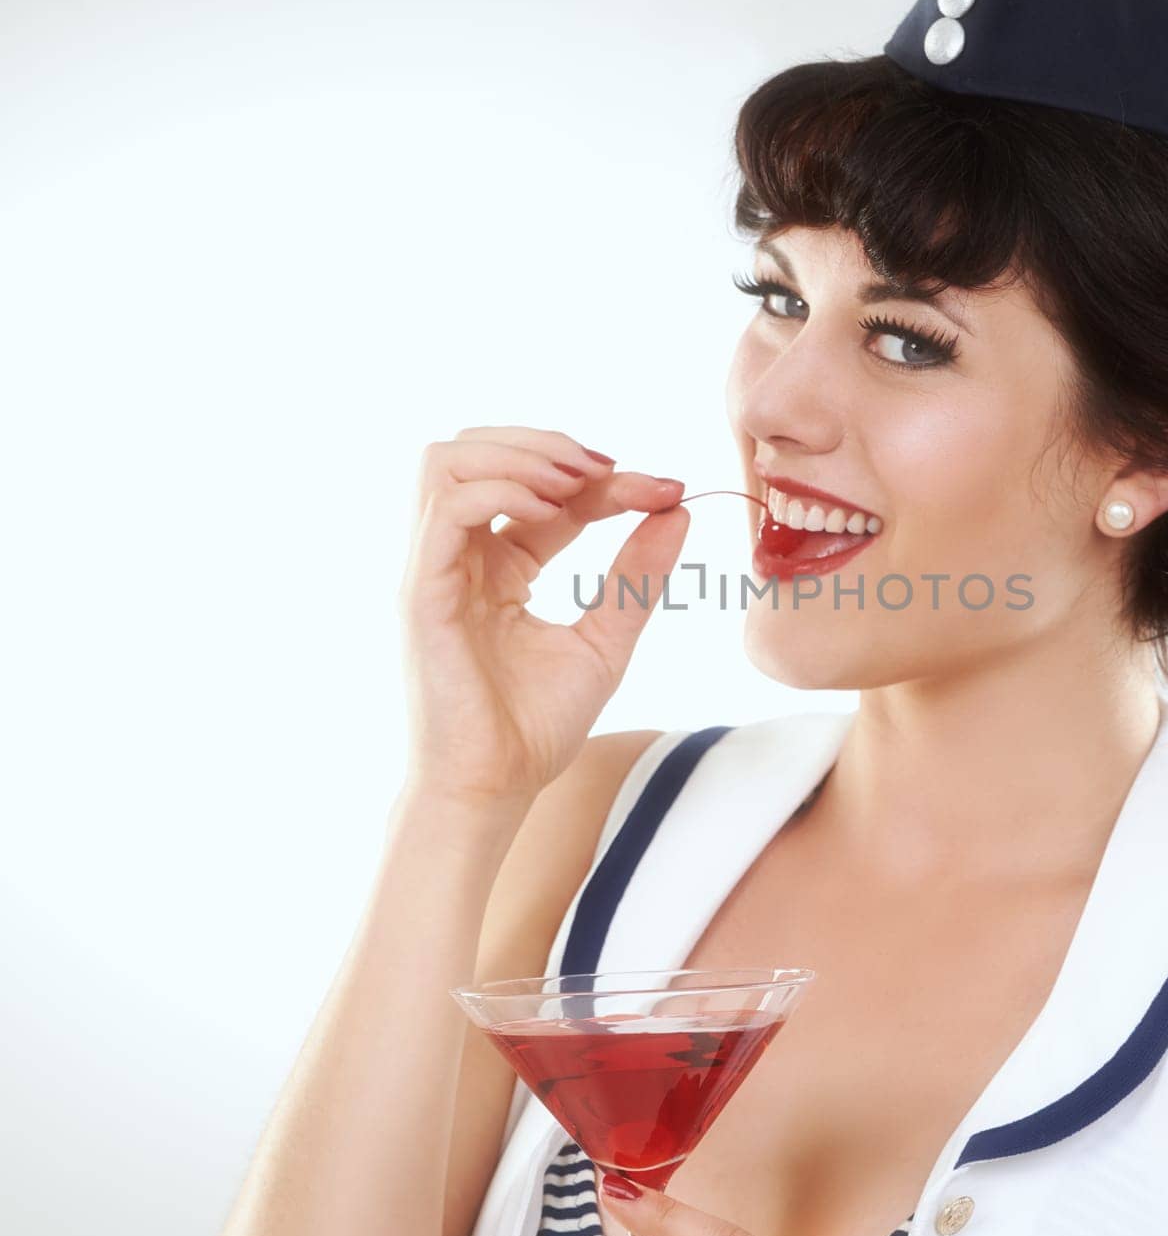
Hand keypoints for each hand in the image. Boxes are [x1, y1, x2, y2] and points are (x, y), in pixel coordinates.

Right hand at [396, 426, 688, 802]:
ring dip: (520, 454)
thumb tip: (677, 511)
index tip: (665, 488)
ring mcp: (436, 570)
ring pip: (448, 462)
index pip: (545, 491)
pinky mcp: (423, 592)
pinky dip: (501, 491)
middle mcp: (461, 558)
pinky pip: (446, 510)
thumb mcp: (606, 640)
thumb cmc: (534, 728)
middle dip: (549, 445)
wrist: (496, 790)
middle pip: (479, 451)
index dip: (604, 477)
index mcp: (499, 566)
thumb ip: (636, 577)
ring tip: (578, 483)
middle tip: (611, 471)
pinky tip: (551, 512)